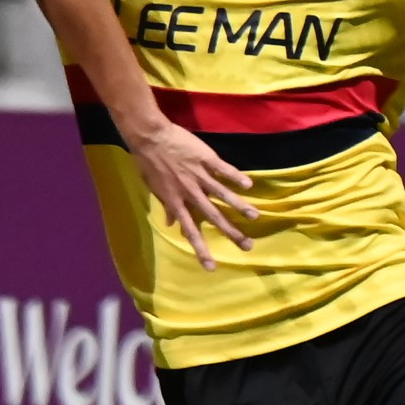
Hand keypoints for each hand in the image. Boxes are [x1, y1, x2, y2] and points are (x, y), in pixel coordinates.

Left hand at [127, 124, 258, 269]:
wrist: (150, 137)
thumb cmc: (149, 163)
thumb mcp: (154, 188)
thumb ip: (166, 206)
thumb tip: (171, 224)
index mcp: (177, 201)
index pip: (191, 231)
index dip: (201, 249)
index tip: (211, 267)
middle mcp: (190, 192)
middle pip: (213, 217)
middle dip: (231, 233)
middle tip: (247, 246)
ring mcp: (199, 175)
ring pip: (222, 194)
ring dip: (239, 206)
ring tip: (255, 216)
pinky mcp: (206, 158)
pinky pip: (223, 169)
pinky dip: (236, 177)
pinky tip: (249, 185)